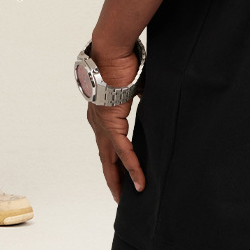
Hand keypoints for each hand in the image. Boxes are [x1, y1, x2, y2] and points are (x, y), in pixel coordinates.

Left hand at [85, 50, 144, 201]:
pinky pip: (123, 150)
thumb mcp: (135, 84)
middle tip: (119, 196)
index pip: (108, 143)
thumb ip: (141, 95)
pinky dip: (131, 166)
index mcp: (102, 112)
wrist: (111, 52)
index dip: (114, 160)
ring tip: (125, 198)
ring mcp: (102, 124)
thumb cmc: (121, 62)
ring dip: (119, 179)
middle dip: (112, 177)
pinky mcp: (111, 123)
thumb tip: (151, 97)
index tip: (120, 172)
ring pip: (111, 159)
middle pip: (105, 157)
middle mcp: (98, 121)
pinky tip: (139, 181)